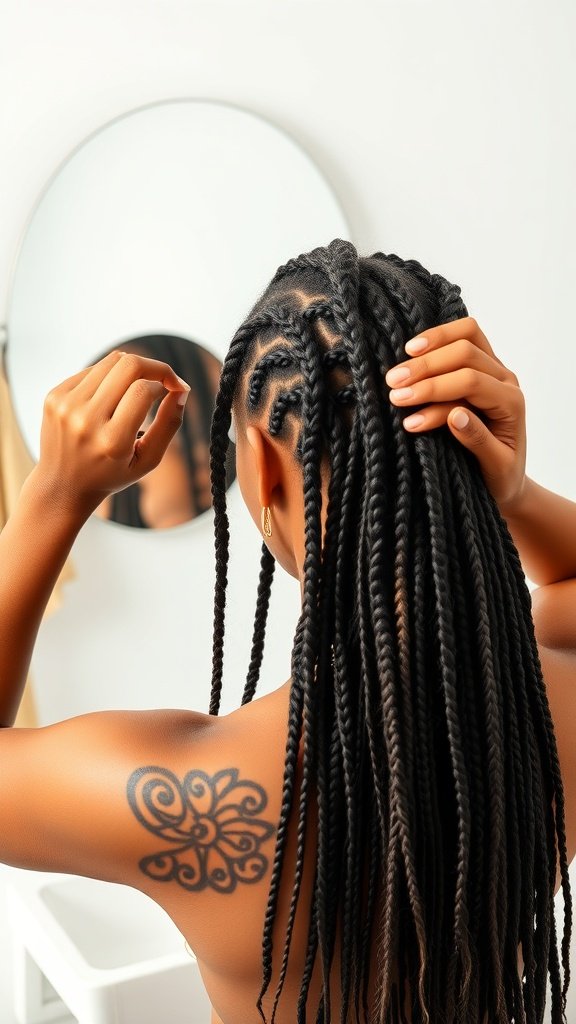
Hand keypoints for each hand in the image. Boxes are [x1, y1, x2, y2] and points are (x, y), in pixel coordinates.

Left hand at [35, 350, 189, 518]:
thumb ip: (169, 425)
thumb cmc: (112, 474)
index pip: (144, 391)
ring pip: (112, 361)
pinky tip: (111, 397)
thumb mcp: (148, 460)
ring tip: (137, 389)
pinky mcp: (54, 395)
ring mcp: (66, 405)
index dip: (166, 383)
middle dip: (154, 366)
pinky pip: (93, 369)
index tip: (174, 390)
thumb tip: (182, 390)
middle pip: (128, 365)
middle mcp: (85, 420)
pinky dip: (110, 377)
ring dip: (132, 370)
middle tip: (163, 379)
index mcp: (111, 441)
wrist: (63, 485)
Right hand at [384, 316, 526, 511]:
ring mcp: (495, 368)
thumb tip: (455, 415)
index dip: (434, 388)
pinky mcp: (482, 365)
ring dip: (429, 346)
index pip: (471, 382)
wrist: (508, 478)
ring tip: (398, 367)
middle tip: (392, 385)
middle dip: (425, 368)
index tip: (402, 402)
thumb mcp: (494, 468)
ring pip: (467, 335)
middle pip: (466, 353)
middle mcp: (506, 380)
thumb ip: (478, 441)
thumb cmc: (500, 477)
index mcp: (511, 403)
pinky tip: (412, 349)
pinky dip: (438, 338)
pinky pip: (465, 336)